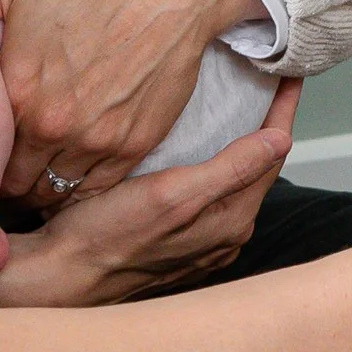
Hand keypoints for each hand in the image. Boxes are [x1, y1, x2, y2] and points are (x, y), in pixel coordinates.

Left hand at [0, 0, 260, 201]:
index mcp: (16, 91)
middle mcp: (54, 125)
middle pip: (11, 182)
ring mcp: (98, 140)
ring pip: (52, 192)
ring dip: (38, 188)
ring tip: (29, 173)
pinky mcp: (135, 145)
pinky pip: (95, 190)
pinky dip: (77, 188)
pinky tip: (68, 170)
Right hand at [0, 83, 297, 303]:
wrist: (62, 277)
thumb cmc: (107, 236)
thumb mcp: (172, 194)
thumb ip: (230, 169)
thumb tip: (281, 140)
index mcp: (231, 219)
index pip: (273, 152)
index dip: (283, 109)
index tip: (289, 73)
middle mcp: (224, 233)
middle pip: (258, 166)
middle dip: (266, 124)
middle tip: (268, 81)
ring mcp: (203, 240)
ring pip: (234, 180)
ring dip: (241, 144)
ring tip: (240, 107)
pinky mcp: (179, 242)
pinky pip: (210, 194)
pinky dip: (215, 164)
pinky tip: (199, 149)